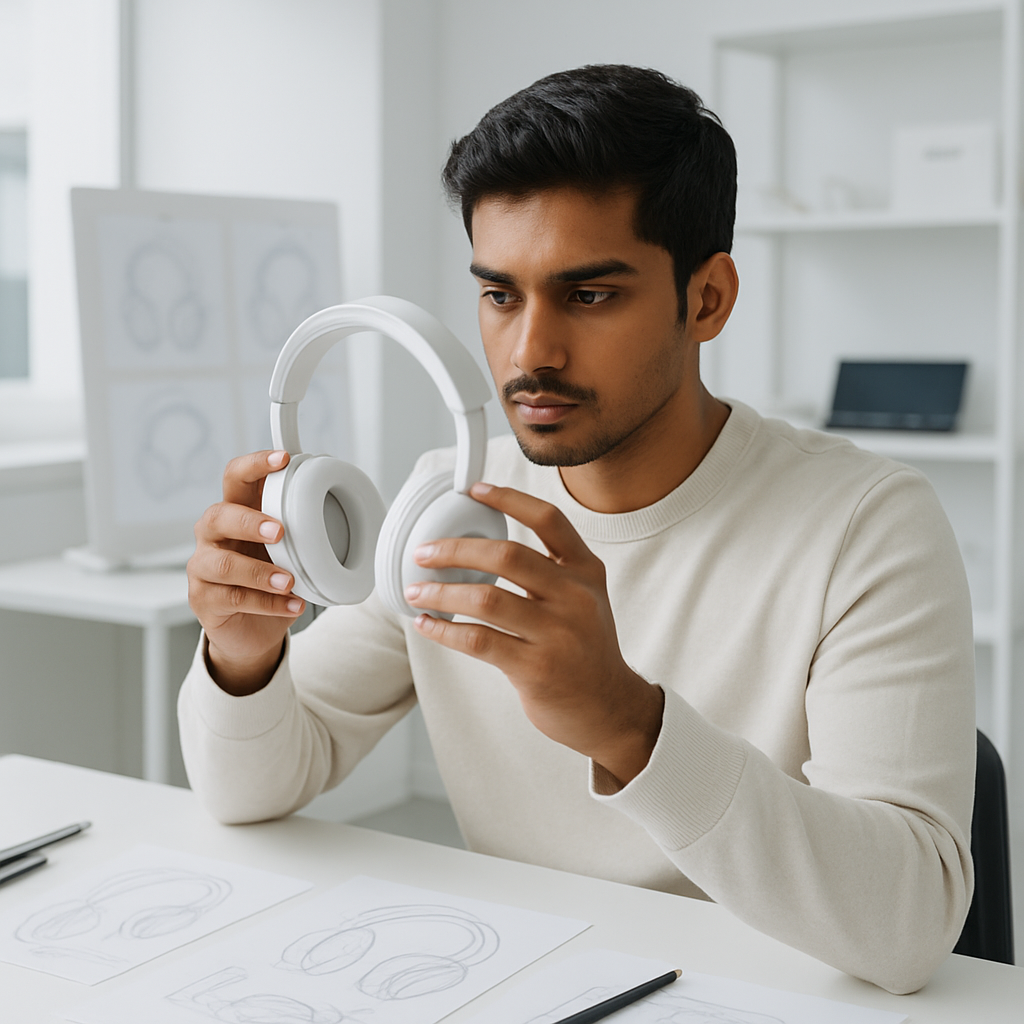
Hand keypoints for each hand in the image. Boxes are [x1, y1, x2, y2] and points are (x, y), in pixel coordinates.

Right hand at [188, 450, 304, 694]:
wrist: (253, 629)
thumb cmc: (273, 578)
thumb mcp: (292, 550)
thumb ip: (305, 527)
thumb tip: (350, 505)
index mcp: (237, 511)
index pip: (235, 477)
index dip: (255, 464)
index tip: (283, 459)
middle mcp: (214, 535)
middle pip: (219, 515)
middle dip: (250, 521)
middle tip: (281, 532)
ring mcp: (203, 567)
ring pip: (223, 563)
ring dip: (261, 572)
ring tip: (290, 580)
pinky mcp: (203, 599)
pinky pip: (233, 598)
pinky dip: (268, 603)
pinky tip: (294, 604)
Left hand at [404, 483, 663, 785]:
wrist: (610, 708)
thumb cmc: (585, 650)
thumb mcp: (585, 598)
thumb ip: (549, 572)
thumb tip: (480, 548)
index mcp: (586, 571)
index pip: (548, 520)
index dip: (509, 499)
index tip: (473, 490)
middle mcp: (576, 597)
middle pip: (507, 555)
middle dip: (456, 549)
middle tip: (424, 553)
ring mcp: (558, 633)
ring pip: (487, 598)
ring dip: (442, 592)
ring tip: (416, 591)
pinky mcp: (537, 669)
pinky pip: (479, 640)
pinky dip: (446, 630)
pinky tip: (428, 625)